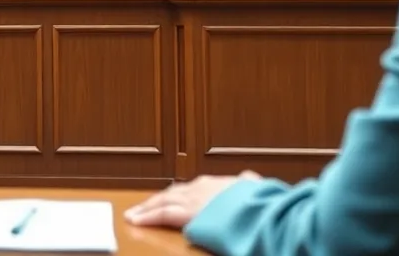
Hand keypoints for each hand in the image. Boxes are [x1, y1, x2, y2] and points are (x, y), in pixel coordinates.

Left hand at [124, 172, 260, 228]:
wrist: (263, 210)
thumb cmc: (264, 203)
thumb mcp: (258, 189)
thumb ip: (249, 183)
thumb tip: (251, 178)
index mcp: (218, 182)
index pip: (191, 188)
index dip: (177, 194)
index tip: (169, 197)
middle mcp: (202, 187)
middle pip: (173, 192)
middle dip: (157, 200)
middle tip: (143, 206)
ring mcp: (193, 199)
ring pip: (163, 201)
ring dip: (148, 207)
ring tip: (134, 214)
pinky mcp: (187, 213)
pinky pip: (162, 214)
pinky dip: (147, 216)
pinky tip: (135, 220)